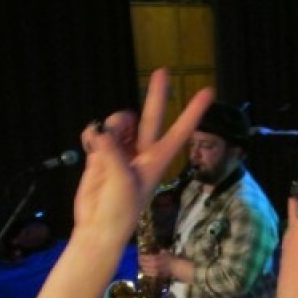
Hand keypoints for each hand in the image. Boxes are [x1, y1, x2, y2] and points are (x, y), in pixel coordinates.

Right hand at [72, 70, 213, 245]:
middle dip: (156, 95)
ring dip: (110, 127)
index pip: (180, 131)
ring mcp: (121, 152)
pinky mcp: (100, 155)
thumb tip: (98, 131)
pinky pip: (96, 132)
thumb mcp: (123, 179)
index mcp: (157, 160)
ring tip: (102, 146)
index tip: (208, 92)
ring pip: (118, 122)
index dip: (193, 112)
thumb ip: (112, 150)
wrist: (98, 227)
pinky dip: (91, 135)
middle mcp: (142, 152)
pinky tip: (89, 145)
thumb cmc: (119, 210)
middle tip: (163, 70)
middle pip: (151, 116)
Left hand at [138, 250, 172, 278]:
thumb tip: (159, 251)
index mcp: (154, 258)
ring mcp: (154, 271)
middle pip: (143, 264)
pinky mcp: (156, 275)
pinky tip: (145, 271)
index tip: (138, 255)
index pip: (144, 257)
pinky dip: (146, 272)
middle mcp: (152, 265)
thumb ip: (160, 252)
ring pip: (144, 269)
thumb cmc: (171, 259)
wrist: (176, 268)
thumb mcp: (165, 252)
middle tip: (138, 260)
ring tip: (141, 265)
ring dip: (142, 267)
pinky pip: (149, 274)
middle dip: (140, 262)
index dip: (140, 256)